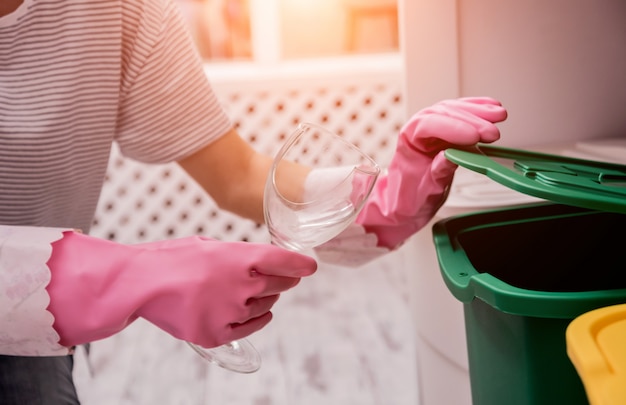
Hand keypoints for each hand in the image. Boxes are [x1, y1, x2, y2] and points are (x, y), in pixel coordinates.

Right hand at [46, 232, 316, 347]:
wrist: (140, 284)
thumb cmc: (173, 259)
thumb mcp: (210, 245)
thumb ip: (239, 256)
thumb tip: (261, 264)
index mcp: (240, 258)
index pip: (284, 262)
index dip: (300, 265)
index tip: (310, 267)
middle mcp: (241, 286)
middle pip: (279, 285)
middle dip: (286, 280)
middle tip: (287, 278)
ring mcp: (230, 312)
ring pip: (265, 306)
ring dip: (265, 298)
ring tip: (251, 291)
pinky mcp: (218, 334)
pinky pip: (250, 327)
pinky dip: (257, 319)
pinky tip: (259, 312)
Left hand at [356, 97, 507, 248]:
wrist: (406, 202)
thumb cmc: (410, 197)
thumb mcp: (425, 191)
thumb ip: (438, 172)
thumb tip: (451, 156)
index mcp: (408, 139)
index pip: (428, 125)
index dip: (453, 128)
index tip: (474, 137)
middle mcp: (418, 128)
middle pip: (445, 114)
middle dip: (472, 121)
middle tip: (492, 134)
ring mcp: (432, 126)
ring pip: (456, 110)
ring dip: (479, 112)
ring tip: (500, 116)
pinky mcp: (446, 129)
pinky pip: (462, 115)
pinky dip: (478, 110)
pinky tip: (493, 108)